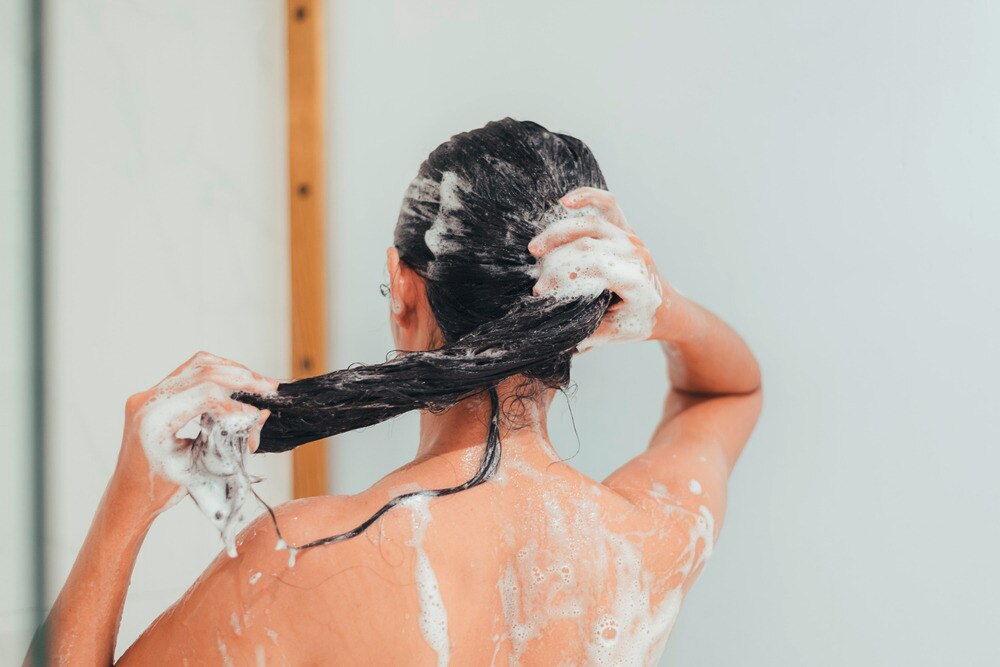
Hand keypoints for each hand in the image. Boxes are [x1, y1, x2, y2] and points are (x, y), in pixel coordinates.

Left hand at [114, 351, 277, 514]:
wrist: (130, 494)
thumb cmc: (158, 490)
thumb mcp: (199, 468)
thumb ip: (229, 440)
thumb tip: (260, 415)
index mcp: (153, 421)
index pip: (203, 395)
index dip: (236, 403)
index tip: (255, 415)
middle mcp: (146, 401)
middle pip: (202, 371)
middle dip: (241, 377)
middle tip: (268, 387)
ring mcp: (149, 394)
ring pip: (198, 365)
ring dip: (232, 370)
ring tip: (257, 382)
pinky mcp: (156, 394)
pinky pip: (190, 372)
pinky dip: (218, 374)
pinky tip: (237, 383)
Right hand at [528, 187, 667, 350]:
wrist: (667, 309)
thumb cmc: (640, 322)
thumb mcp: (614, 334)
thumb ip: (586, 329)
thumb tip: (552, 324)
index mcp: (635, 277)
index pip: (591, 267)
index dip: (561, 277)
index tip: (542, 293)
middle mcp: (633, 252)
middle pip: (585, 245)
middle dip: (555, 262)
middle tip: (539, 284)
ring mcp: (630, 237)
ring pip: (590, 223)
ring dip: (558, 232)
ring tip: (535, 249)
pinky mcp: (625, 229)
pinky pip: (607, 203)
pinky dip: (587, 196)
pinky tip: (565, 202)